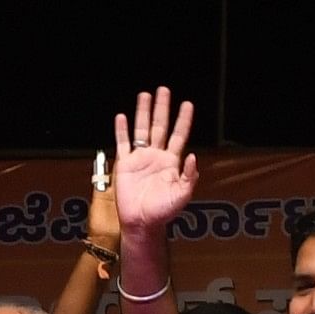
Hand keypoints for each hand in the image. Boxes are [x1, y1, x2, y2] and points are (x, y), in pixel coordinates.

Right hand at [109, 88, 200, 238]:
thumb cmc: (162, 212)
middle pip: (160, 126)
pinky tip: (122, 117)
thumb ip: (189, 176)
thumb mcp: (182, 195)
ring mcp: (140, 159)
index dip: (183, 120)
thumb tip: (192, 156)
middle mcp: (156, 156)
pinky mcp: (124, 165)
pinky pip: (123, 143)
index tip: (187, 104)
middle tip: (164, 90)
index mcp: (171, 162)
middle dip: (162, 108)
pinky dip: (122, 130)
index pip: (178, 135)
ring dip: (143, 113)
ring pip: (141, 130)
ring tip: (144, 95)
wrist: (141, 222)